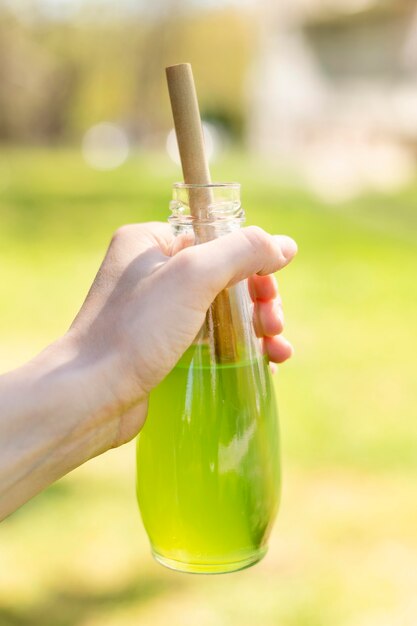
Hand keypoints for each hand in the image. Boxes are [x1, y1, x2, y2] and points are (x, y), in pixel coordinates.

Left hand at [68, 222, 296, 447]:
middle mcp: (150, 272)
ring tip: (278, 352)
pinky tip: (265, 365)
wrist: (90, 397)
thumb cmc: (135, 332)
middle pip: (225, 276)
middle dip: (259, 301)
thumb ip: (242, 251)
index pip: (216, 238)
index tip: (270, 292)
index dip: (251, 262)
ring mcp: (155, 312)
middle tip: (275, 325)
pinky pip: (210, 339)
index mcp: (149, 243)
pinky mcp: (160, 347)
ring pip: (222, 310)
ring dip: (257, 327)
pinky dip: (239, 348)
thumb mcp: (193, 277)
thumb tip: (284, 246)